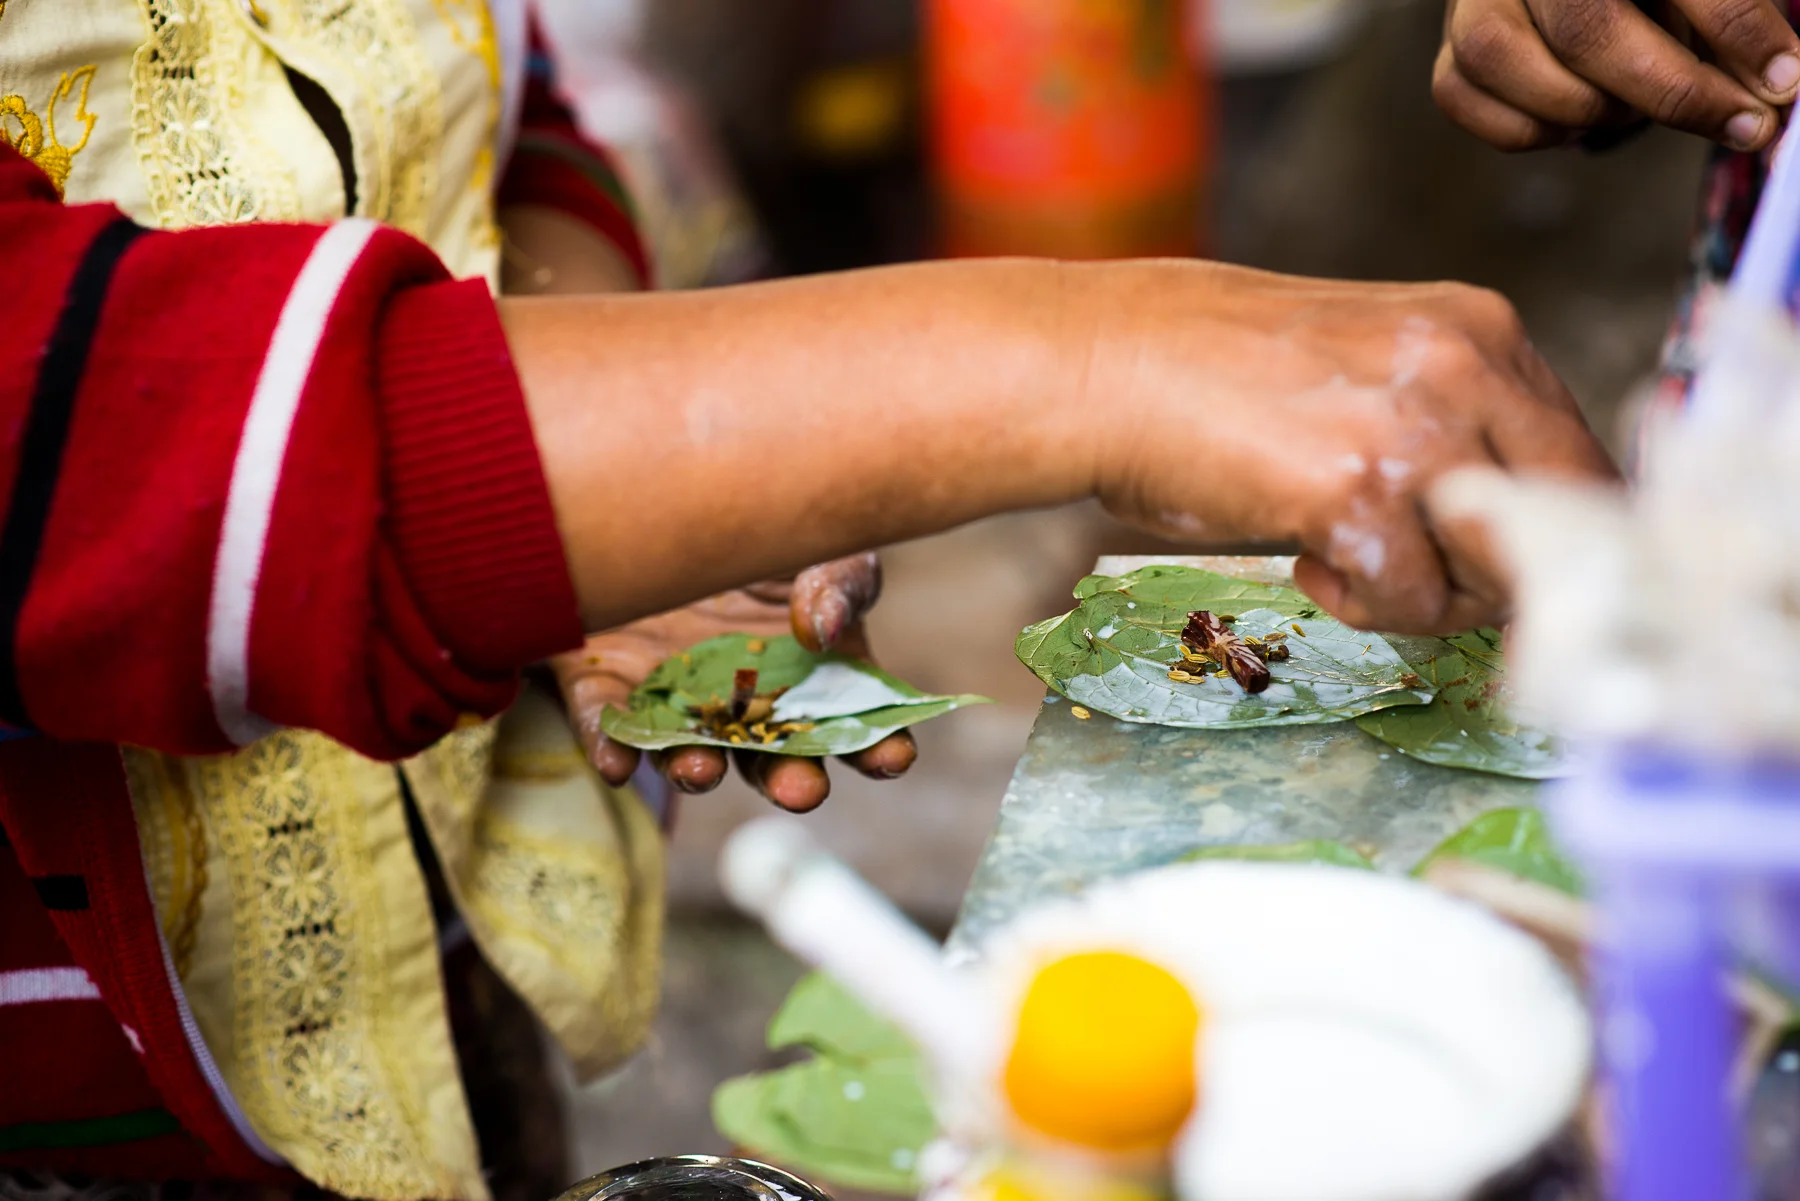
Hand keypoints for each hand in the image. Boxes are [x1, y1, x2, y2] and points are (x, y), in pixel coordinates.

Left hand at [547, 554, 916, 813]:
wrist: (662, 488)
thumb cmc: (758, 520)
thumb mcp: (813, 539)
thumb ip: (837, 581)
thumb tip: (820, 629)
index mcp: (814, 673)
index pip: (857, 724)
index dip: (880, 746)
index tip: (893, 755)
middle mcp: (747, 703)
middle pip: (775, 759)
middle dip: (791, 780)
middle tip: (802, 790)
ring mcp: (678, 698)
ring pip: (690, 752)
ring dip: (698, 772)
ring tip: (702, 773)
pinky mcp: (608, 680)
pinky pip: (608, 723)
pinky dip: (612, 746)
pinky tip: (614, 763)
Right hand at [1079, 261, 1618, 633]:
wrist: (1107, 365)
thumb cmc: (1211, 369)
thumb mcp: (1370, 363)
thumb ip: (1451, 417)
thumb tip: (1506, 524)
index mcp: (1480, 328)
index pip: (1576, 454)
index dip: (1536, 528)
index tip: (1484, 562)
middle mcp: (1468, 369)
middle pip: (1561, 517)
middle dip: (1501, 572)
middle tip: (1428, 583)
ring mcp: (1418, 431)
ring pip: (1492, 571)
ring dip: (1424, 593)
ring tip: (1344, 557)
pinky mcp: (1358, 495)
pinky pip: (1408, 602)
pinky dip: (1360, 605)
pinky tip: (1304, 560)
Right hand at [1433, 0, 1799, 150]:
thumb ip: (1727, 15)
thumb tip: (1772, 83)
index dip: (1733, 29)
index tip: (1785, 81)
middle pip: (1587, 31)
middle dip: (1674, 90)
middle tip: (1741, 123)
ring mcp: (1473, 7)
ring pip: (1521, 77)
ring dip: (1598, 111)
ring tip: (1639, 105)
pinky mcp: (1450, 57)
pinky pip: (1483, 114)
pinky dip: (1541, 130)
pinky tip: (1581, 114)